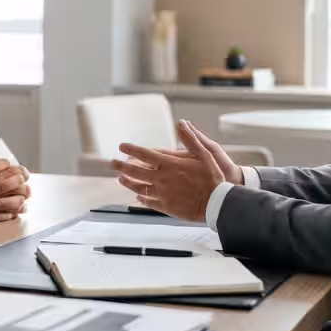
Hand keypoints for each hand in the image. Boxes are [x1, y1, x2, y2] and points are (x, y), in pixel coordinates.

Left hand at [111, 121, 236, 221]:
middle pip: (136, 171)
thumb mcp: (205, 153)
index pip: (145, 154)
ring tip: (120, 179)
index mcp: (170, 164)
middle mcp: (162, 179)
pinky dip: (141, 198)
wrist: (217, 203)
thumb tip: (181, 123)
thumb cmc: (212, 178)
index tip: (122, 146)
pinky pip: (149, 202)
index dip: (132, 150)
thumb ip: (191, 139)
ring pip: (139, 187)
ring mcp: (162, 194)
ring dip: (128, 182)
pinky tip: (137, 197)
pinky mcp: (166, 206)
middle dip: (122, 166)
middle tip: (113, 163)